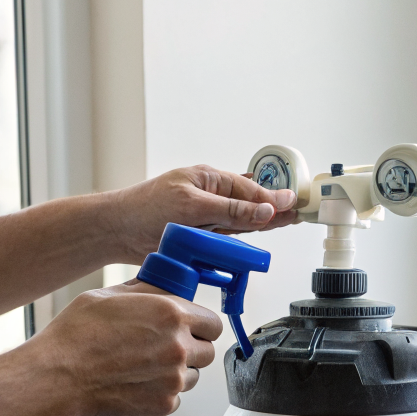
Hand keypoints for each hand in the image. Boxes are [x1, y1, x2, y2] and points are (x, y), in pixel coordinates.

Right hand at [25, 281, 222, 415]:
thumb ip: (146, 291)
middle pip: (208, 351)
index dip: (201, 325)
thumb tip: (163, 287)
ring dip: (178, 371)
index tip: (191, 328)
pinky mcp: (163, 405)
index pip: (212, 323)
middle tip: (166, 347)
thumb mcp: (109, 296)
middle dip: (192, 349)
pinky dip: (162, 392)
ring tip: (145, 367)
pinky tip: (136, 383)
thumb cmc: (76, 334)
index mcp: (172, 314)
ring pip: (193, 376)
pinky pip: (176, 397)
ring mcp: (174, 380)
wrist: (58, 377)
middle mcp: (179, 347)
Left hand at [110, 165, 299, 261]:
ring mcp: (205, 216)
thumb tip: (266, 208)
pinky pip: (228, 236)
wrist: (115, 232)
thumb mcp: (194, 207)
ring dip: (262, 221)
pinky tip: (259, 231)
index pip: (251, 188)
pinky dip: (244, 237)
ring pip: (241, 220)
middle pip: (250, 202)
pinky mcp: (199, 235)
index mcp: (209, 178)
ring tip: (289, 219)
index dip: (275, 197)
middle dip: (274, 206)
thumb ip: (233, 210)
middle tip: (301, 211)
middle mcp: (210, 195)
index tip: (296, 203)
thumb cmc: (144, 210)